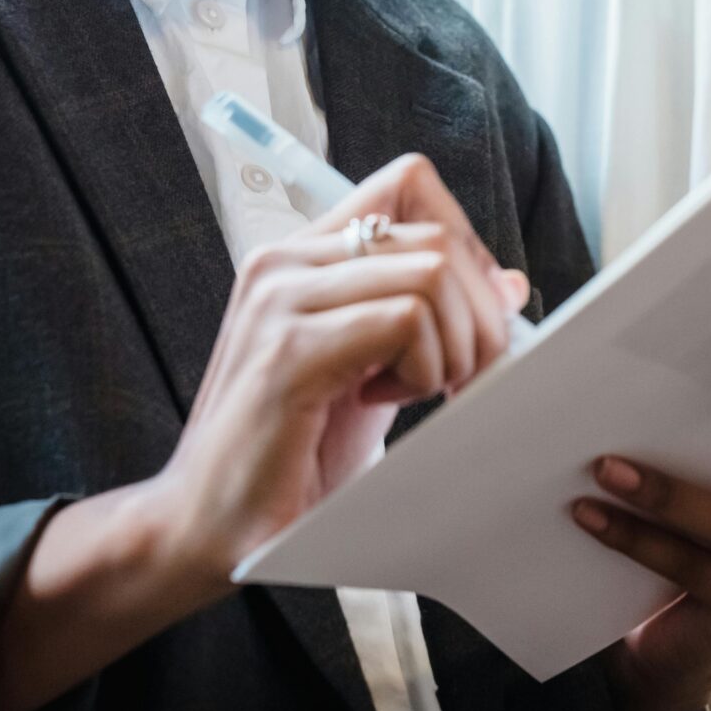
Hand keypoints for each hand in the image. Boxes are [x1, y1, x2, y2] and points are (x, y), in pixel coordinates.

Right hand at [150, 152, 529, 595]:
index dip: (466, 241)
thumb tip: (509, 283)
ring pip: (432, 272)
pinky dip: (425, 370)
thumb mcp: (373, 371)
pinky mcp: (289, 350)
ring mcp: (282, 299)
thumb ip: (427, 318)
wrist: (201, 528)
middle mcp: (285, 261)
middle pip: (437, 235)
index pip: (410, 182)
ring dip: (453, 347)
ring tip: (415, 393)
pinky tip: (384, 404)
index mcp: (303, 256)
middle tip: (460, 378)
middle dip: (479, 315)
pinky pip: (405, 321)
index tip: (471, 315)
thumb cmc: (290, 455)